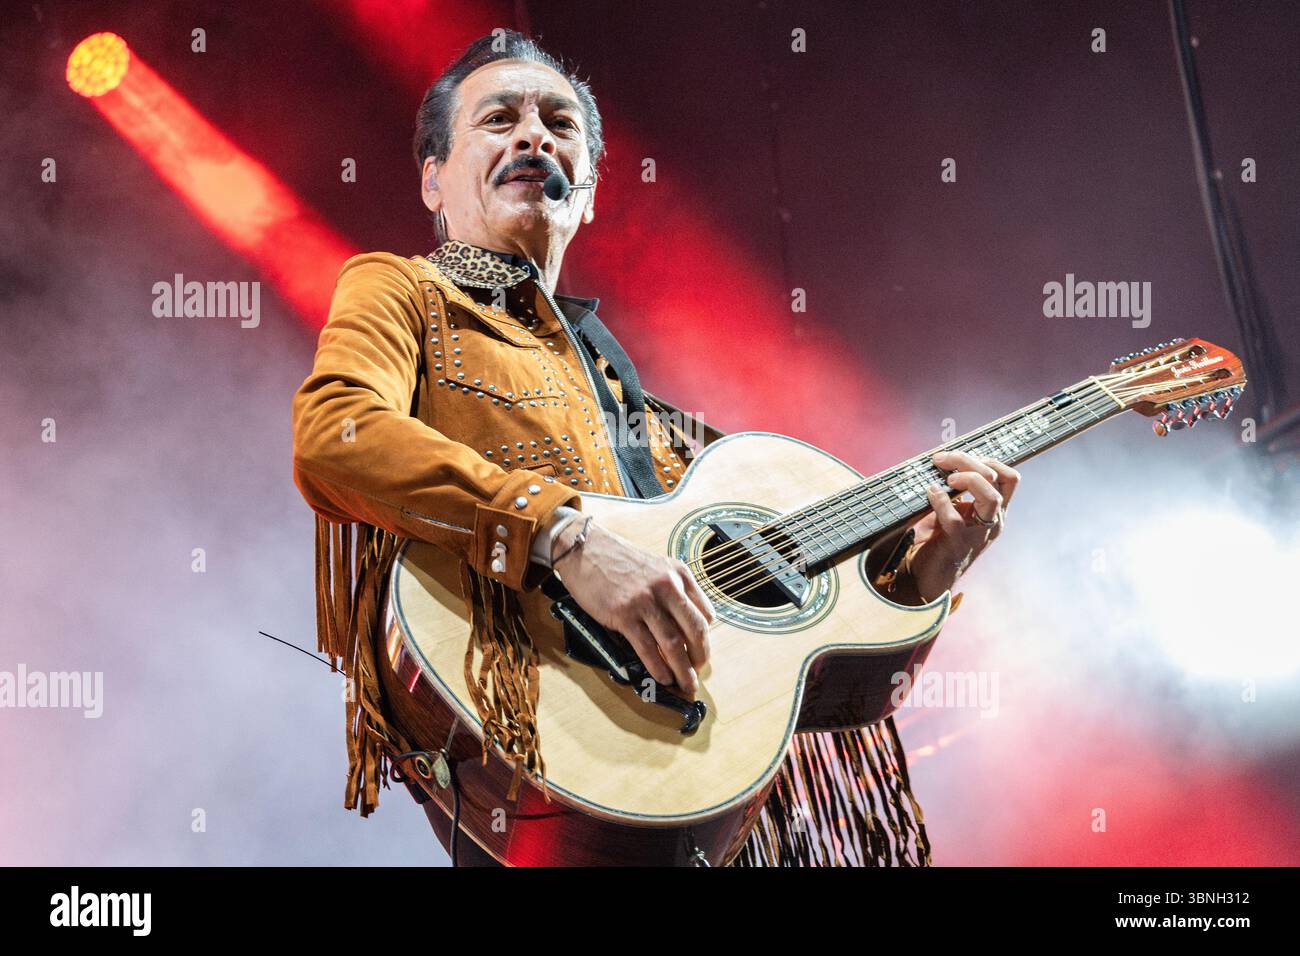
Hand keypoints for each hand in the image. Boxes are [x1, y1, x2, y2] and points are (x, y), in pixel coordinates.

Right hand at [553, 520, 714, 695]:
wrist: (585, 549)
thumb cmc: (618, 560)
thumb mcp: (656, 566)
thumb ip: (672, 590)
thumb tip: (683, 624)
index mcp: (679, 573)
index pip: (705, 613)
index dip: (705, 638)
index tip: (701, 652)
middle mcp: (667, 586)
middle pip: (695, 630)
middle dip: (700, 657)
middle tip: (697, 673)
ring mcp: (645, 600)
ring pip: (673, 643)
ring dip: (682, 670)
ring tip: (686, 684)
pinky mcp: (624, 614)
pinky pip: (646, 647)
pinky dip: (657, 667)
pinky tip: (663, 677)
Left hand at [908, 451, 1020, 601]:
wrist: (930, 576)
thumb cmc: (941, 539)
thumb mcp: (953, 510)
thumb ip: (956, 490)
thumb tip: (943, 462)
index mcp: (995, 510)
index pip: (1009, 477)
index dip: (988, 460)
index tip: (960, 456)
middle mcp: (994, 520)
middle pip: (1000, 480)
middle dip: (970, 462)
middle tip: (942, 459)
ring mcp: (979, 533)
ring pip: (991, 497)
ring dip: (968, 479)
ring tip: (946, 478)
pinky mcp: (959, 544)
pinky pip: (955, 519)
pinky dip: (941, 501)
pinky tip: (930, 492)